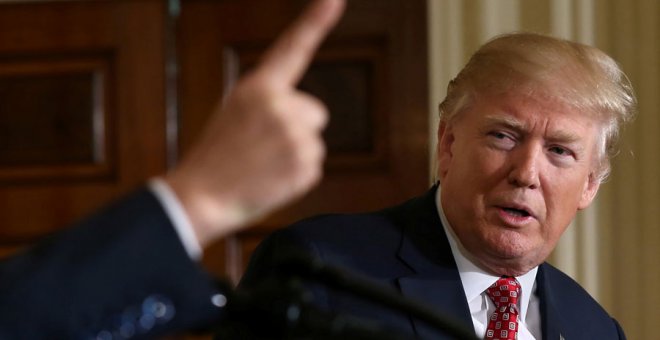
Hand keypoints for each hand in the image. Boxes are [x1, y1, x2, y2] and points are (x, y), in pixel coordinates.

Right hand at [165, 0, 344, 246]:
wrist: (201, 197)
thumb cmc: (215, 155)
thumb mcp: (235, 112)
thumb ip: (271, 102)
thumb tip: (305, 113)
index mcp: (258, 87)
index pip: (293, 48)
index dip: (316, 21)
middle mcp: (282, 106)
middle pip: (315, 112)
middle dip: (298, 127)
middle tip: (264, 146)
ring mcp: (296, 136)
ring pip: (314, 141)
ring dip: (296, 153)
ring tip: (263, 164)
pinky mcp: (306, 166)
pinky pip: (313, 166)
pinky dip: (296, 176)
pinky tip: (271, 179)